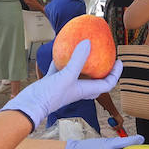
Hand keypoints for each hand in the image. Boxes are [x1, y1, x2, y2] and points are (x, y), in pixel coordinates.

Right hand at [1, 40, 121, 127]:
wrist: (29, 106)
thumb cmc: (50, 96)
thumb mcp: (66, 76)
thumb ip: (78, 60)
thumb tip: (88, 43)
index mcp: (84, 90)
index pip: (107, 84)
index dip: (116, 74)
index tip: (119, 61)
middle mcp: (76, 88)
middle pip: (95, 80)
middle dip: (102, 69)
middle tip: (105, 55)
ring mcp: (64, 85)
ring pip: (77, 73)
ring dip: (82, 63)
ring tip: (85, 49)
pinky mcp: (52, 82)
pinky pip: (61, 68)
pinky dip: (63, 59)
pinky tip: (61, 48)